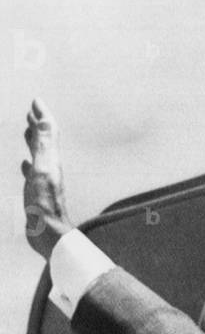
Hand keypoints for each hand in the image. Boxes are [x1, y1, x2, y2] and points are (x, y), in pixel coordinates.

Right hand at [22, 99, 73, 258]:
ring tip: (26, 131)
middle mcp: (50, 168)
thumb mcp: (43, 169)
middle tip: (31, 111)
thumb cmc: (45, 203)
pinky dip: (28, 164)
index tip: (36, 101)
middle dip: (38, 125)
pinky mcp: (38, 193)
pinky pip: (32, 173)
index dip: (43, 116)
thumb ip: (44, 144)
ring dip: (33, 141)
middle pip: (45, 141)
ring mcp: (44, 181)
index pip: (49, 132)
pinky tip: (24, 164)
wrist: (49, 232)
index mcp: (51, 161)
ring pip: (39, 155)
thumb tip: (44, 119)